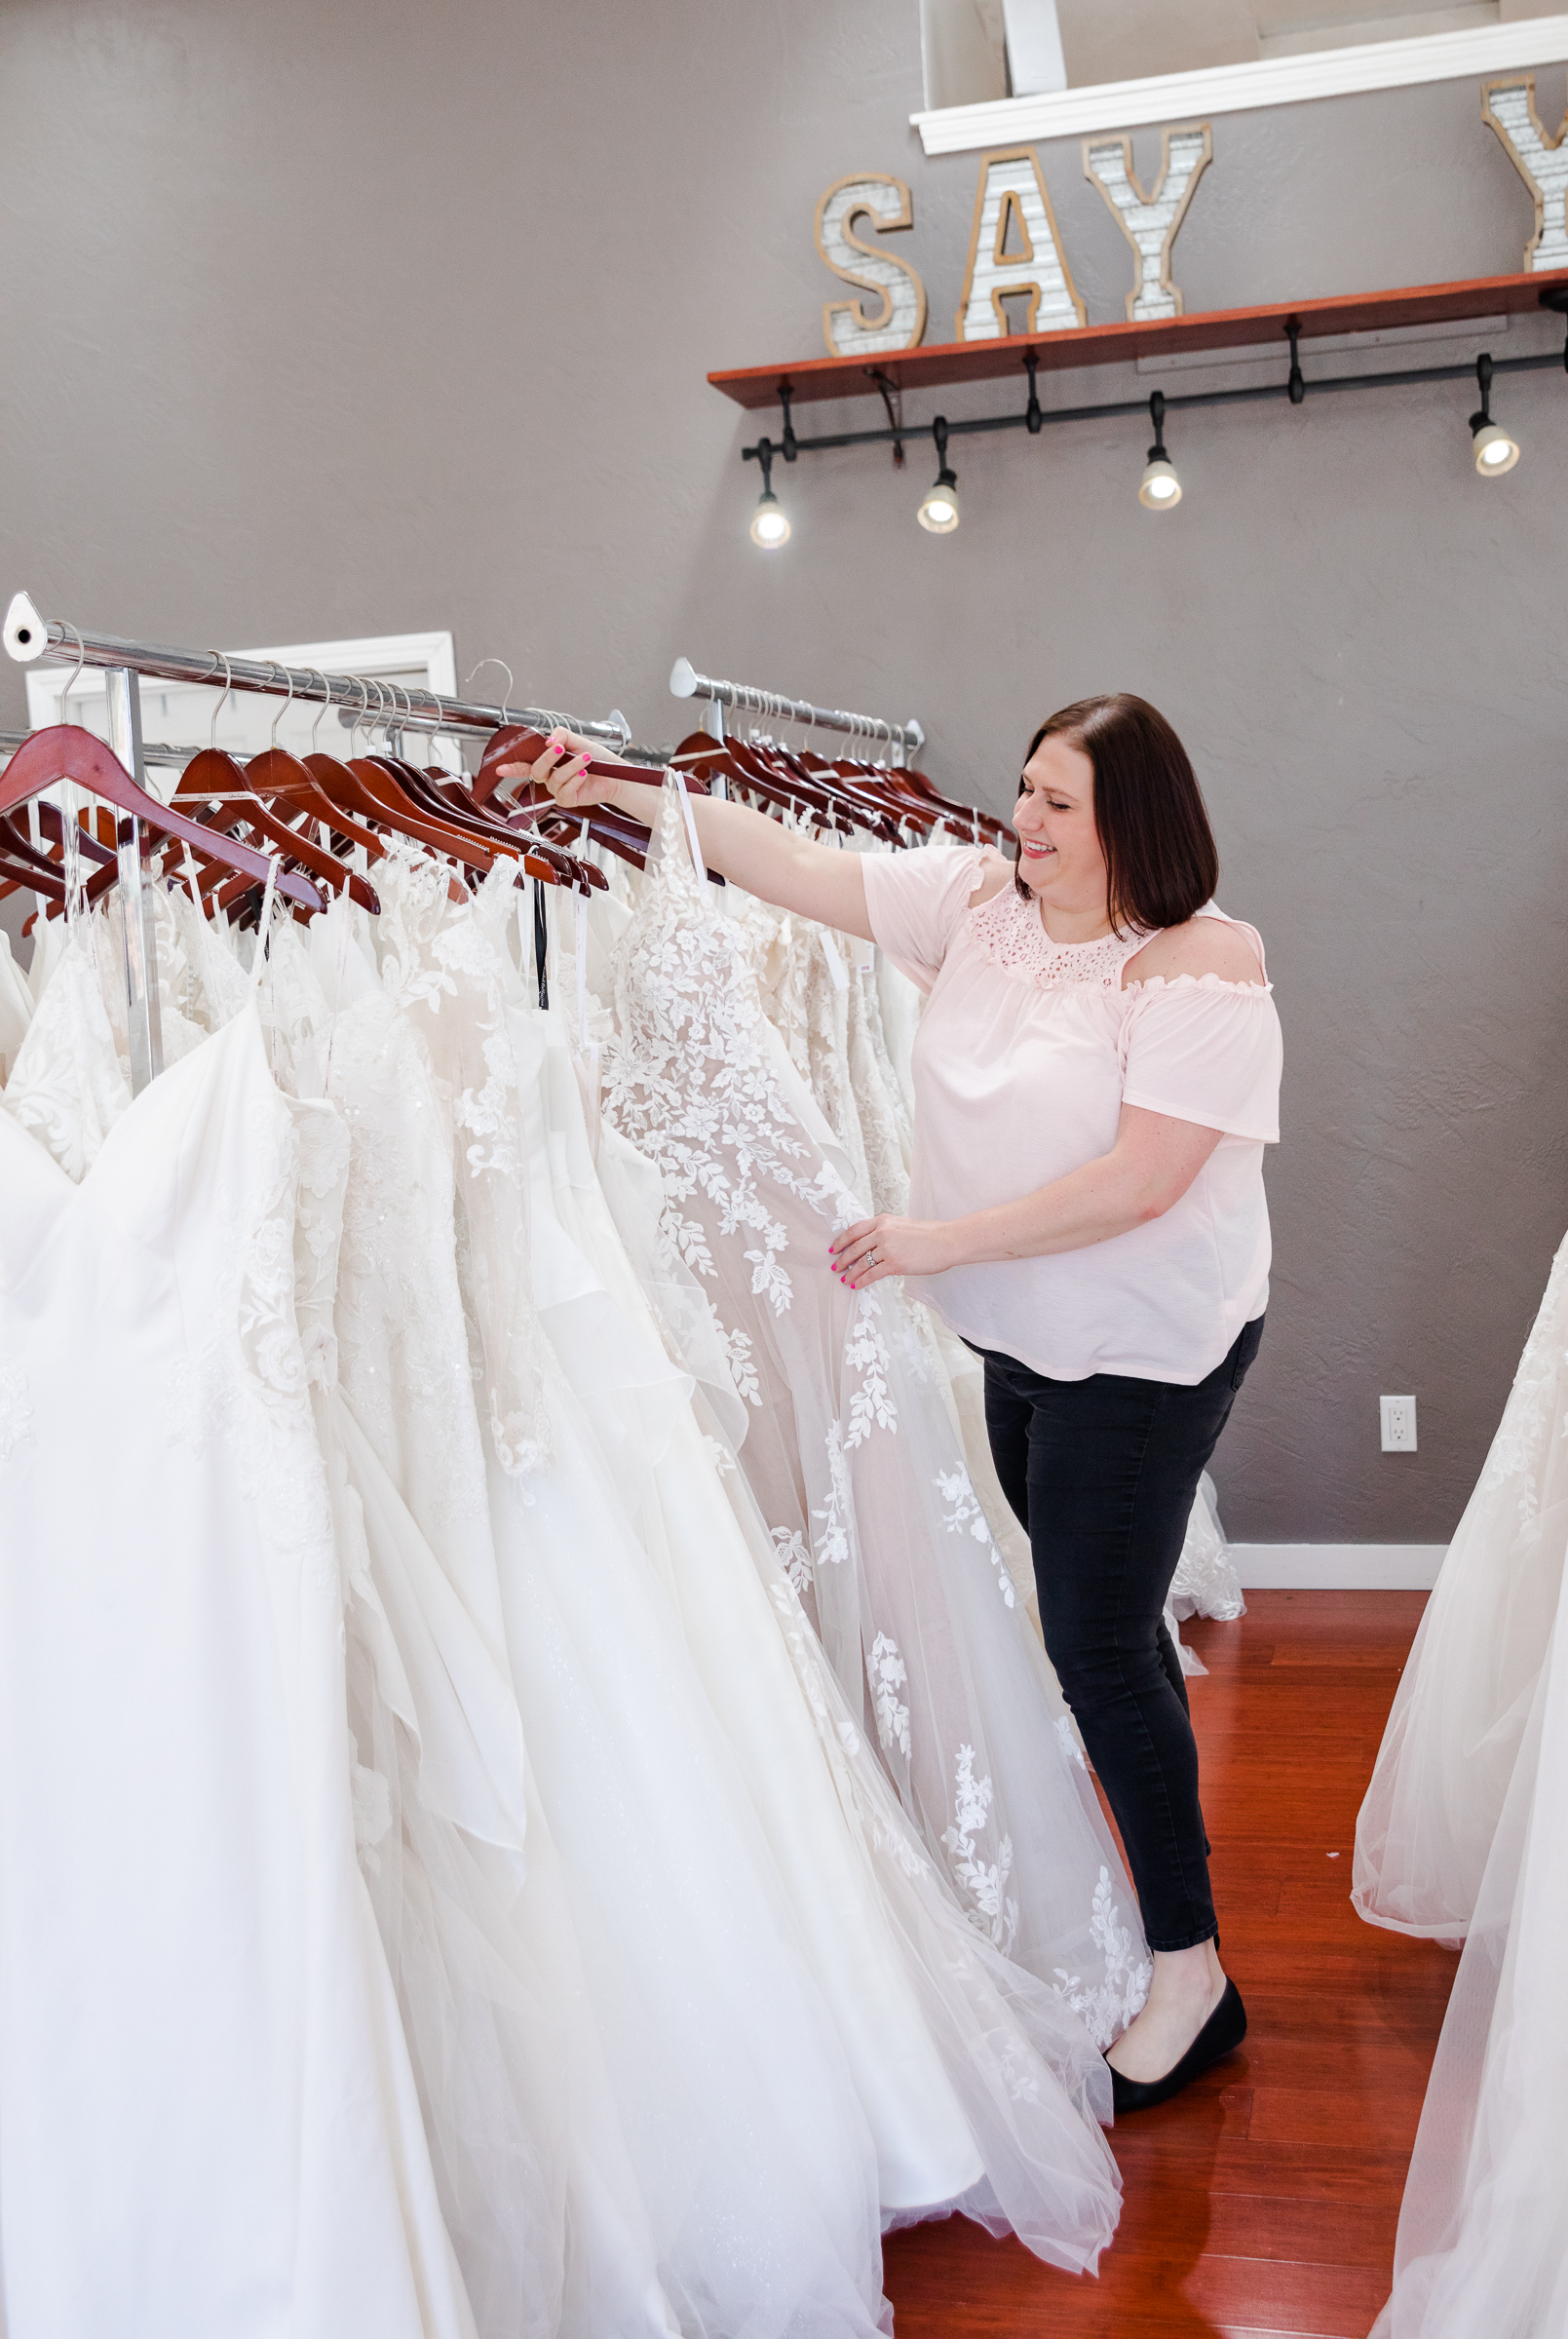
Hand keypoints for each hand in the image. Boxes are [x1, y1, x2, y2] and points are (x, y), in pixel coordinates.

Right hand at [496, 727, 604, 806]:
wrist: (615, 775)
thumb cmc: (598, 758)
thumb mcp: (577, 740)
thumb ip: (561, 735)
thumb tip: (548, 741)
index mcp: (549, 762)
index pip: (526, 765)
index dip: (512, 767)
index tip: (500, 767)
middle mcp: (550, 777)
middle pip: (537, 770)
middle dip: (549, 757)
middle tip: (561, 748)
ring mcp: (558, 789)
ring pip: (554, 778)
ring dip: (571, 766)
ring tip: (586, 758)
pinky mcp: (567, 800)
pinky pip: (565, 791)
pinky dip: (575, 779)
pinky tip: (584, 774)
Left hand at [829, 1214, 955, 1288]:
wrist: (947, 1241)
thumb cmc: (930, 1235)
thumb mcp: (902, 1226)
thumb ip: (886, 1232)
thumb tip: (872, 1246)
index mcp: (883, 1221)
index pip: (854, 1230)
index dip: (841, 1241)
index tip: (834, 1249)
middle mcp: (882, 1232)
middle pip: (855, 1247)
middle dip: (842, 1259)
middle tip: (835, 1267)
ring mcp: (887, 1249)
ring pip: (861, 1262)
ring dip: (851, 1272)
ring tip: (844, 1278)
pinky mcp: (895, 1264)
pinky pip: (872, 1274)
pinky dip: (861, 1281)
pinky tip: (855, 1285)